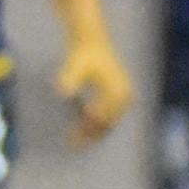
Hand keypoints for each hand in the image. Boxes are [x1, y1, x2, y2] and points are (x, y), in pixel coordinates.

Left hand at [56, 28, 133, 143]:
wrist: (93, 43)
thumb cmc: (83, 55)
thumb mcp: (75, 66)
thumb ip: (69, 79)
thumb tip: (62, 91)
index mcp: (118, 92)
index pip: (101, 118)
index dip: (86, 130)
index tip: (71, 137)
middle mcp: (126, 97)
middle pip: (107, 123)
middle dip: (90, 135)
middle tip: (71, 145)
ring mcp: (125, 98)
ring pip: (109, 122)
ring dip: (93, 133)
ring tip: (74, 141)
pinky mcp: (120, 97)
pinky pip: (108, 116)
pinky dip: (95, 124)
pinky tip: (81, 130)